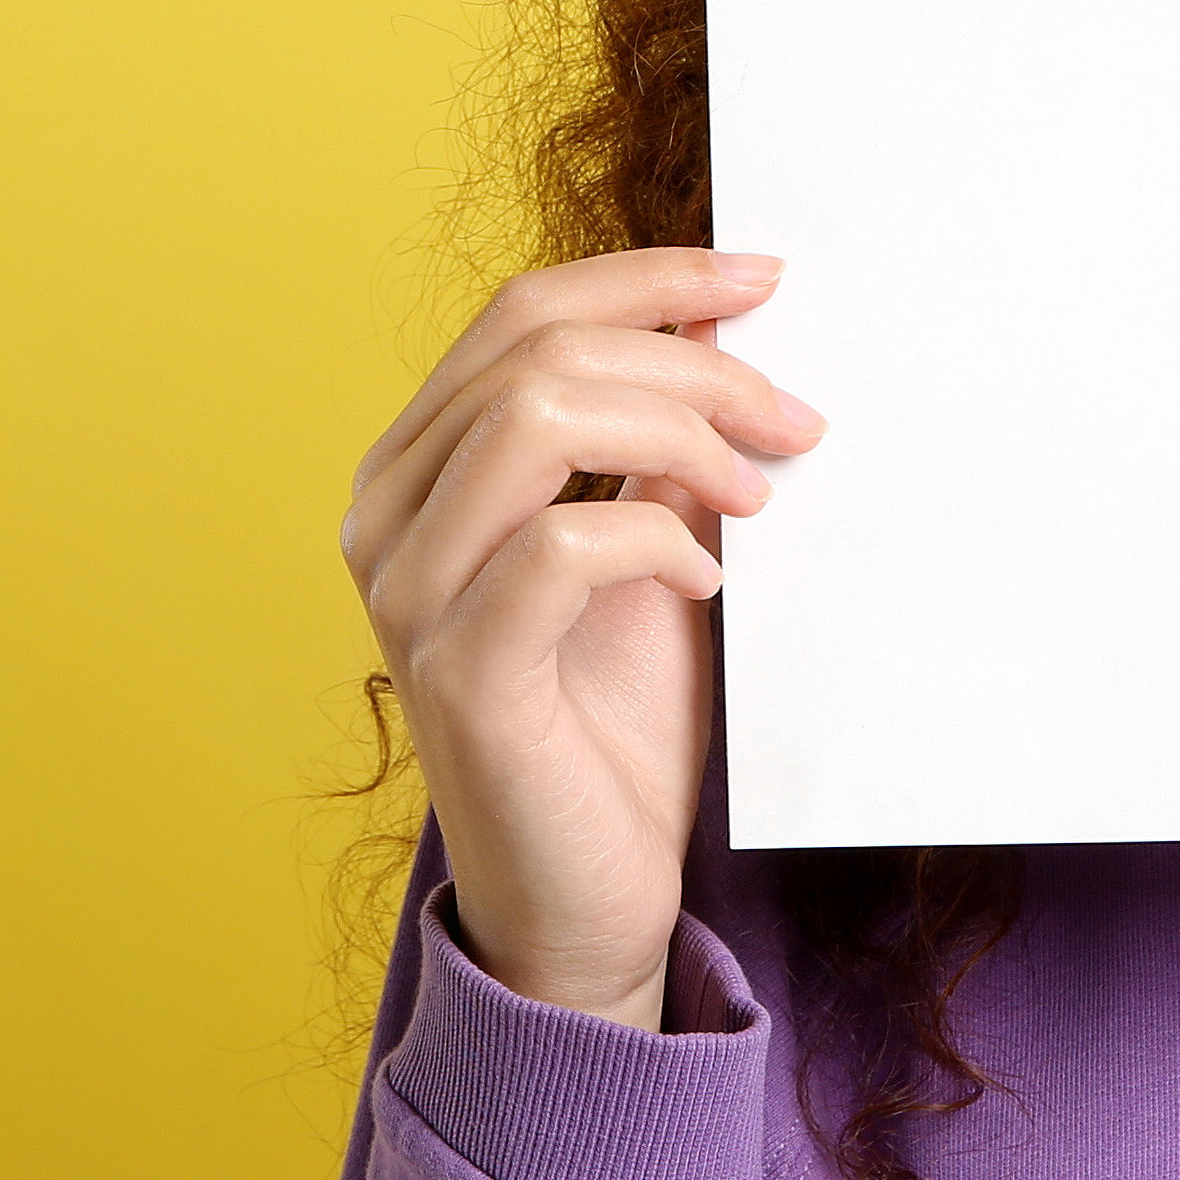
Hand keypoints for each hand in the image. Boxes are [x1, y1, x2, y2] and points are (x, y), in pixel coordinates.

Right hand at [340, 248, 819, 1028]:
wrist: (587, 900)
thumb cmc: (613, 724)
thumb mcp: (648, 546)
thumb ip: (655, 444)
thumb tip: (720, 323)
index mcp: (416, 466)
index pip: (521, 313)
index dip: (651, 279)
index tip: (767, 279)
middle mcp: (385, 515)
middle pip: (536, 352)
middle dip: (689, 362)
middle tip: (794, 420)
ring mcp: (407, 594)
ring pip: (534, 420)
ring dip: (677, 432)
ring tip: (756, 489)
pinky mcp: (456, 672)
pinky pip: (558, 546)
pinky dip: (656, 539)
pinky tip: (707, 579)